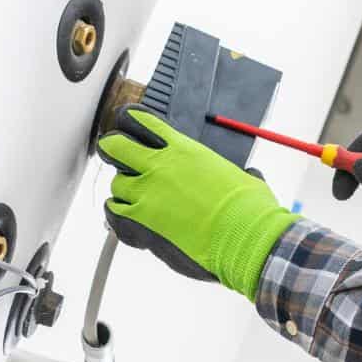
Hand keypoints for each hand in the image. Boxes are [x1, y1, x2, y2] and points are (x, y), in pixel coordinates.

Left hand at [95, 108, 299, 297]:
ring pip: (116, 184)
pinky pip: (112, 212)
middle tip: (122, 160)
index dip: (130, 122)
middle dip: (115, 150)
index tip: (130, 129)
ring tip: (140, 201)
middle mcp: (159, 168)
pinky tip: (129, 218)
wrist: (245, 240)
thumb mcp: (243, 179)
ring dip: (125, 191)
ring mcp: (147, 195)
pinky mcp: (140, 223)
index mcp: (183, 150)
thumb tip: (249, 175)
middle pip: (115, 146)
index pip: (140, 121)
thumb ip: (234, 174)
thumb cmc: (248, 211)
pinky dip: (118, 214)